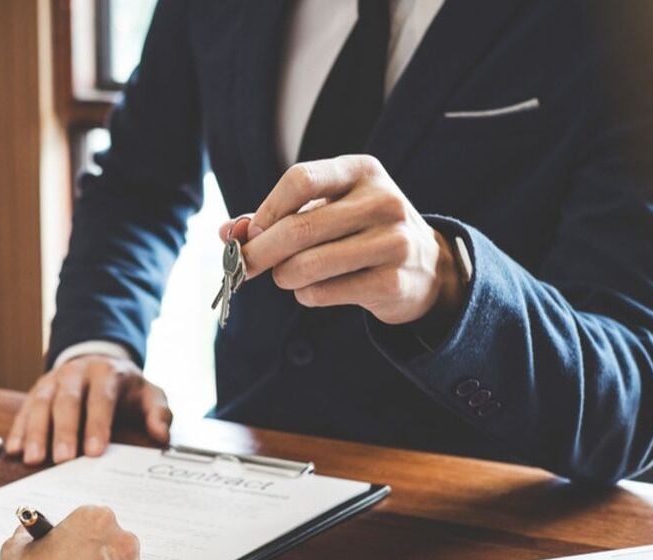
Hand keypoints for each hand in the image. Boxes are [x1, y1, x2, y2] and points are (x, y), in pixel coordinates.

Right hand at [6, 354, 171, 464]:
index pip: (101, 399)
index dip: (97, 424)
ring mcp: (54, 379)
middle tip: (63, 460)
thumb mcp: (149, 393)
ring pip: (41, 404)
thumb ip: (159, 412)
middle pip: (67, 401)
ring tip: (34, 460)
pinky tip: (14, 450)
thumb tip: (161, 435)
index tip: (95, 451)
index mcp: (106, 373)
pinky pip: (25, 408)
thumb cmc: (126, 387)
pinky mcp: (38, 390)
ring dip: (36, 432)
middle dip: (64, 431)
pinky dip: (19, 429)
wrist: (99, 361)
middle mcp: (77, 372)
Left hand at [220, 155, 464, 326]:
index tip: (252, 232)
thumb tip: (228, 233)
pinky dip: (306, 295)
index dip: (267, 210)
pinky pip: (323, 293)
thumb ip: (276, 217)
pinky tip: (316, 289)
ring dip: (284, 277)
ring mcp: (393, 242)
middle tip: (245, 266)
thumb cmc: (360, 232)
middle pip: (299, 228)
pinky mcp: (392, 282)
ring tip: (289, 276)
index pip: (300, 179)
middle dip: (260, 252)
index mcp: (362, 171)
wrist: (425, 267)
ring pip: (307, 265)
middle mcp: (383, 201)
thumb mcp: (327, 210)